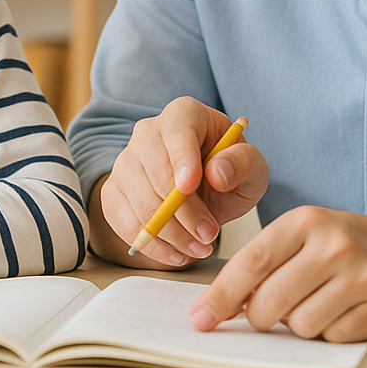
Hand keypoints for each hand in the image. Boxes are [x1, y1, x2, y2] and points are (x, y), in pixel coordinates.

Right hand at [96, 97, 267, 267]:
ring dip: (170, 233)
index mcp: (184, 114)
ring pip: (139, 200)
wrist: (207, 192)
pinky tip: (176, 253)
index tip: (190, 186)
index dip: (181, 159)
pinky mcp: (114, 190)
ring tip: (199, 247)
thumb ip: (243, 163)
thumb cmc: (229, 173)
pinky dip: (150, 244)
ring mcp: (126, 160)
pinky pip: (123, 221)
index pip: (177, 132)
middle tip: (209, 236)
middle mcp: (148, 131)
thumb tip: (217, 172)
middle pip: (156, 172)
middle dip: (184, 212)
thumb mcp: (252, 168)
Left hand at [189, 206, 366, 340]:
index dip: (222, 295)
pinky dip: (329, 331)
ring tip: (315, 300)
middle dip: (258, 316)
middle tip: (264, 314)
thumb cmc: (340, 244)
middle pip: (272, 301)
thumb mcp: (300, 236)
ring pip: (302, 324)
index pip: (252, 262)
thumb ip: (262, 263)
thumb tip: (220, 305)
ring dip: (298, 323)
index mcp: (305, 221)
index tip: (200, 319)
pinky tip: (342, 310)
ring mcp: (364, 276)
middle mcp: (335, 245)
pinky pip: (334, 337)